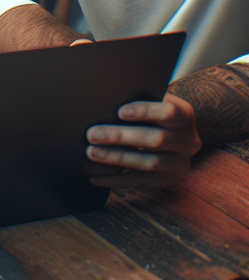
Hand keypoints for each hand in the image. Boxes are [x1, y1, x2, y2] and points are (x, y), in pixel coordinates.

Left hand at [86, 93, 201, 188]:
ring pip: (150, 163)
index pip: (169, 113)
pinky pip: (141, 182)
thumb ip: (136, 97)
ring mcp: (180, 163)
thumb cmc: (151, 108)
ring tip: (92, 153)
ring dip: (118, 159)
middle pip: (156, 140)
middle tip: (92, 135)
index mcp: (184, 116)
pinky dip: (116, 180)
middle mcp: (188, 141)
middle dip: (121, 137)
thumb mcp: (152, 98)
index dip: (145, 112)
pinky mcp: (167, 179)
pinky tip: (95, 177)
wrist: (171, 130)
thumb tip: (104, 101)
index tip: (120, 112)